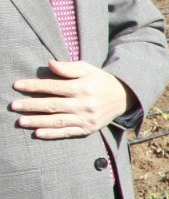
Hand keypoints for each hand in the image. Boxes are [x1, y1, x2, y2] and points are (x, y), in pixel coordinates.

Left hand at [11, 62, 135, 137]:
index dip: (34, 86)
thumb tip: (50, 64)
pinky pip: (68, 132)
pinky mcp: (88, 129)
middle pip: (53, 105)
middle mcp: (84, 104)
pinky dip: (52, 134)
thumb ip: (68, 68)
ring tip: (21, 121)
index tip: (17, 86)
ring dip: (38, 121)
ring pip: (58, 121)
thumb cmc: (101, 80)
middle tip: (14, 106)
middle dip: (31, 106)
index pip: (53, 87)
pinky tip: (38, 133)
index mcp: (82, 87)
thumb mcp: (88, 69)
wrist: (124, 97)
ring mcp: (86, 118)